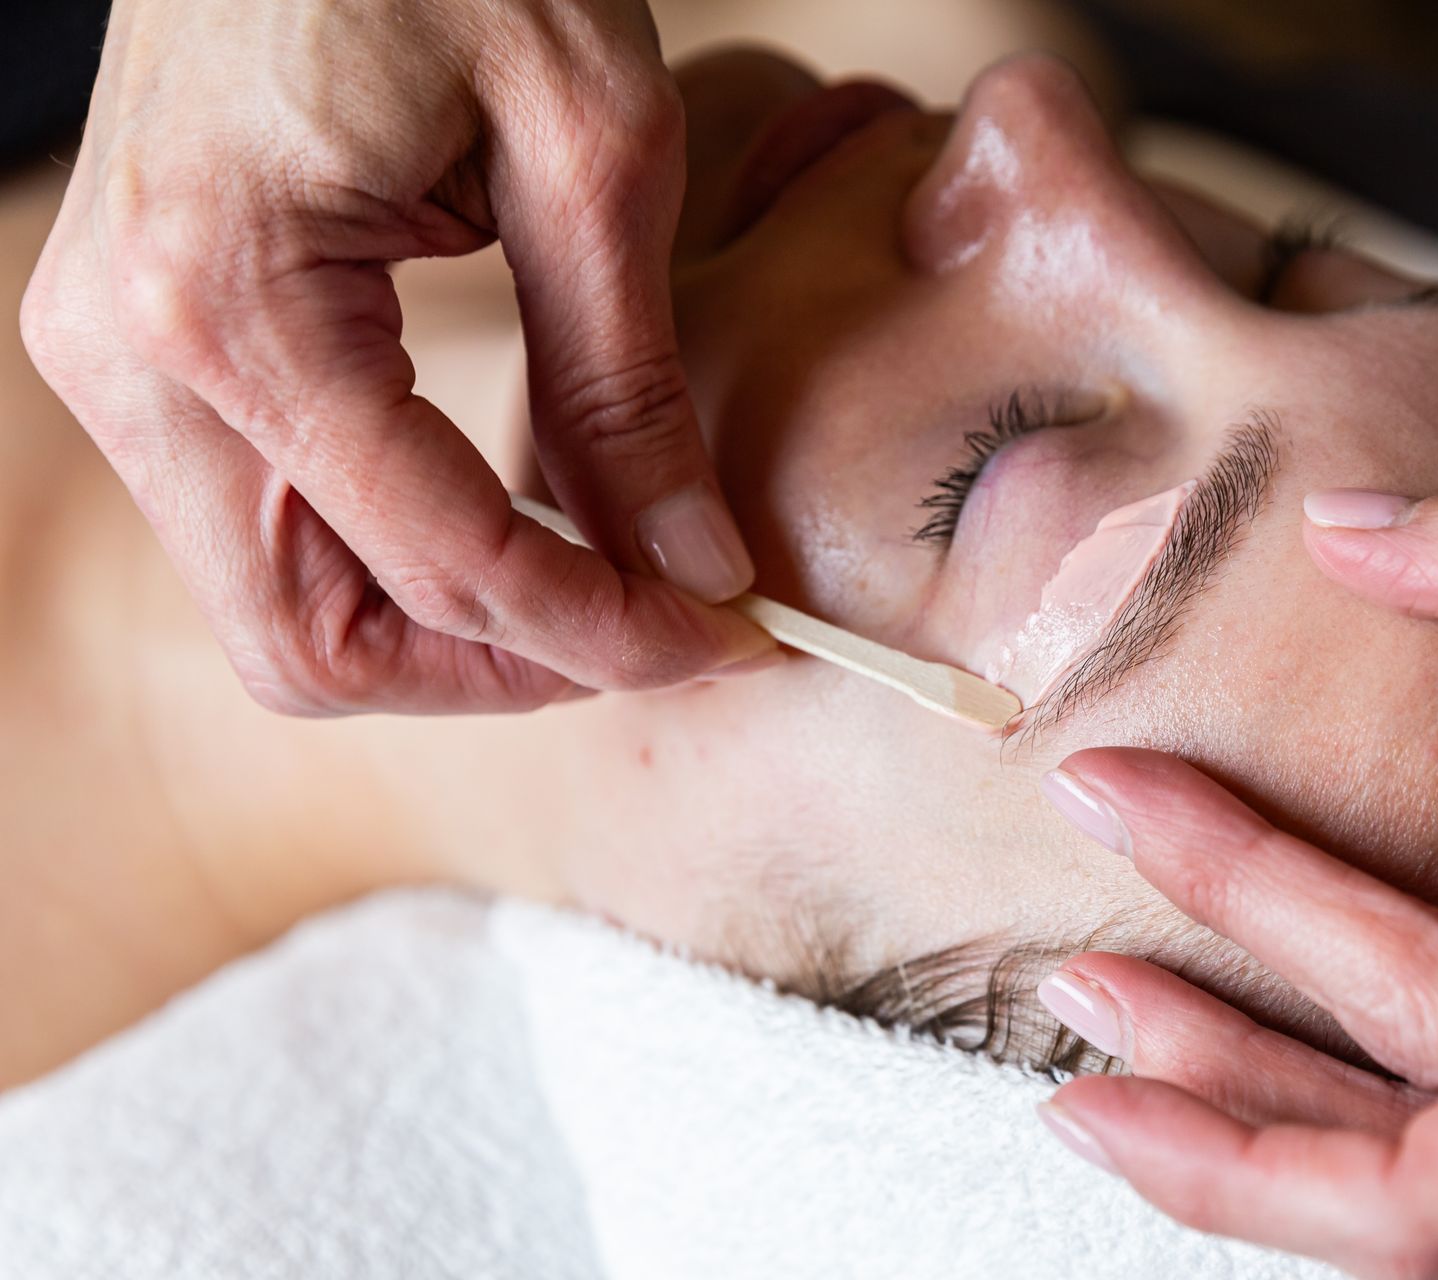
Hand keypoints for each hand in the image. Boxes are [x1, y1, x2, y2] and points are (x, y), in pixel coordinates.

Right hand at [21, 0, 771, 713]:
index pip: (441, 564)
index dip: (598, 634)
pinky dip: (390, 561)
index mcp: (227, 301)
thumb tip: (692, 566)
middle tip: (649, 631)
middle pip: (312, 645)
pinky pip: (265, 526)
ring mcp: (114, 356)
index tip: (718, 638)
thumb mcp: (588, 145)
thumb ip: (625, 384)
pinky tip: (508, 522)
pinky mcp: (143, 341)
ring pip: (276, 609)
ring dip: (442, 633)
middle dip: (497, 670)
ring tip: (594, 589)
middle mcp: (128, 358)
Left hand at [1034, 472, 1437, 1279]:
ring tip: (1123, 1045)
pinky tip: (1291, 1076)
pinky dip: (1395, 1135)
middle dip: (1217, 1115)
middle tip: (1068, 1015)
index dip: (1244, 1004)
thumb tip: (1351, 528)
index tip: (1117, 815)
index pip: (1434, 1164)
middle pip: (1419, 1209)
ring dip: (1285, 1129)